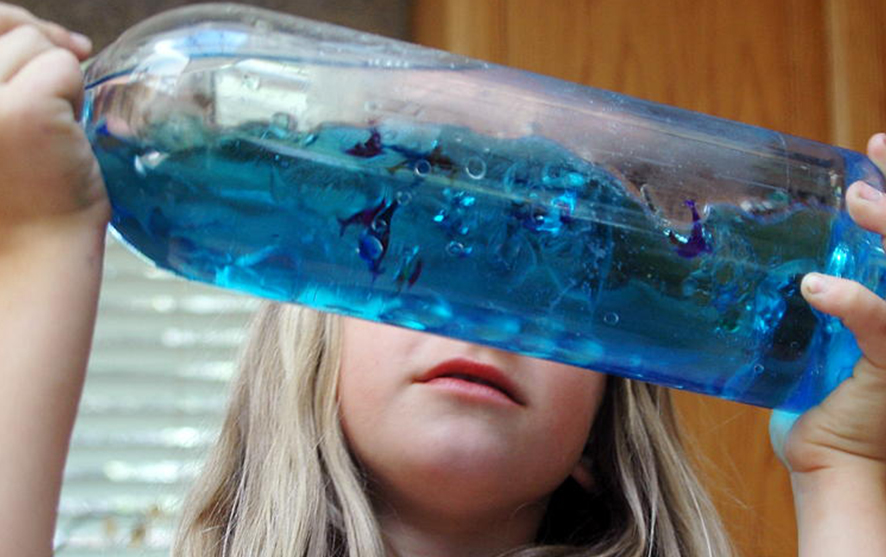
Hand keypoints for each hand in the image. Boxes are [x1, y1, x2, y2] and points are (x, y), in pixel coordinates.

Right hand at [0, 2, 108, 239]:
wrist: (31, 253)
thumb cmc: (12, 194)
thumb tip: (39, 30)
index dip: (11, 23)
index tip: (50, 38)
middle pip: (6, 31)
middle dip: (40, 57)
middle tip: (59, 103)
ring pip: (34, 45)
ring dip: (57, 84)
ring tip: (49, 135)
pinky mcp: (25, 110)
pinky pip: (64, 67)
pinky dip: (77, 98)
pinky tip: (66, 140)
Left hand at [770, 132, 885, 474]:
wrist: (832, 465)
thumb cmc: (816, 404)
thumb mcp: (808, 341)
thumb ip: (797, 302)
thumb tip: (744, 263)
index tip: (874, 145)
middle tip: (871, 152)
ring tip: (855, 202)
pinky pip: (884, 328)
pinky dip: (854, 303)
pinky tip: (815, 287)